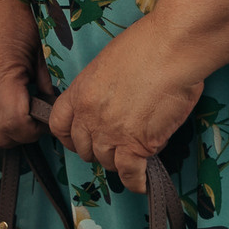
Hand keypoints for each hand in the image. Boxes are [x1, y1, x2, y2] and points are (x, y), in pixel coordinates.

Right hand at [0, 0, 42, 149]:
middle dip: (20, 135)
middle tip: (34, 121)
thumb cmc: (12, 13)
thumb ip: (44, 84)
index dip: (33, 129)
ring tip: (16, 121)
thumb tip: (50, 105)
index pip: (14, 123)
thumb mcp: (38, 49)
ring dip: (2, 136)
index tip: (44, 119)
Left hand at [47, 21, 204, 192]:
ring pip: (107, 163)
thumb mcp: (108, 63)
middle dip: (96, 150)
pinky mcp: (138, 145)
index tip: (78, 140)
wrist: (169, 50)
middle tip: (112, 147)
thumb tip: (114, 102)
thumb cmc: (146, 46)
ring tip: (132, 158)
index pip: (59, 125)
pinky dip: (136, 181)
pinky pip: (130, 174)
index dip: (68, 137)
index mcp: (80, 92)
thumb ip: (103, 87)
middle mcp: (90, 116)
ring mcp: (112, 133)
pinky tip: (141, 182)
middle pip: (84, 149)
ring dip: (118, 163)